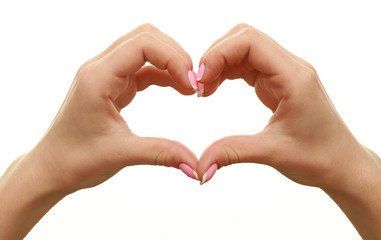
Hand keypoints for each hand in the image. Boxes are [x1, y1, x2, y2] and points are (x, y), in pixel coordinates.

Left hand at [0, 24, 198, 238]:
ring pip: (145, 49)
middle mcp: (100, 68)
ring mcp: (107, 75)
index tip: (191, 85)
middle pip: (145, 38)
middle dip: (174, 55)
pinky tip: (178, 88)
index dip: (173, 58)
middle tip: (193, 83)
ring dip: (170, 62)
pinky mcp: (113, 85)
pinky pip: (143, 68)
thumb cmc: (75, 159)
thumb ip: (161, 153)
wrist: (53, 167)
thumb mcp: (121, 155)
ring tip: (189, 87)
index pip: (142, 44)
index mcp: (97, 78)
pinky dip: (164, 74)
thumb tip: (196, 165)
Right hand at [195, 24, 380, 238]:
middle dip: (215, 56)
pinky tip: (214, 88)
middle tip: (198, 85)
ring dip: (219, 63)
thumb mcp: (273, 153)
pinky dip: (227, 72)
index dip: (218, 54)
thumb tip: (199, 166)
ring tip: (203, 89)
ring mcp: (284, 73)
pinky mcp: (278, 82)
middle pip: (244, 38)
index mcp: (294, 77)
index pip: (250, 41)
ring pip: (244, 49)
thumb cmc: (319, 157)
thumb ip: (232, 152)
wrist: (342, 164)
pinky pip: (247, 65)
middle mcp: (290, 67)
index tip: (200, 81)